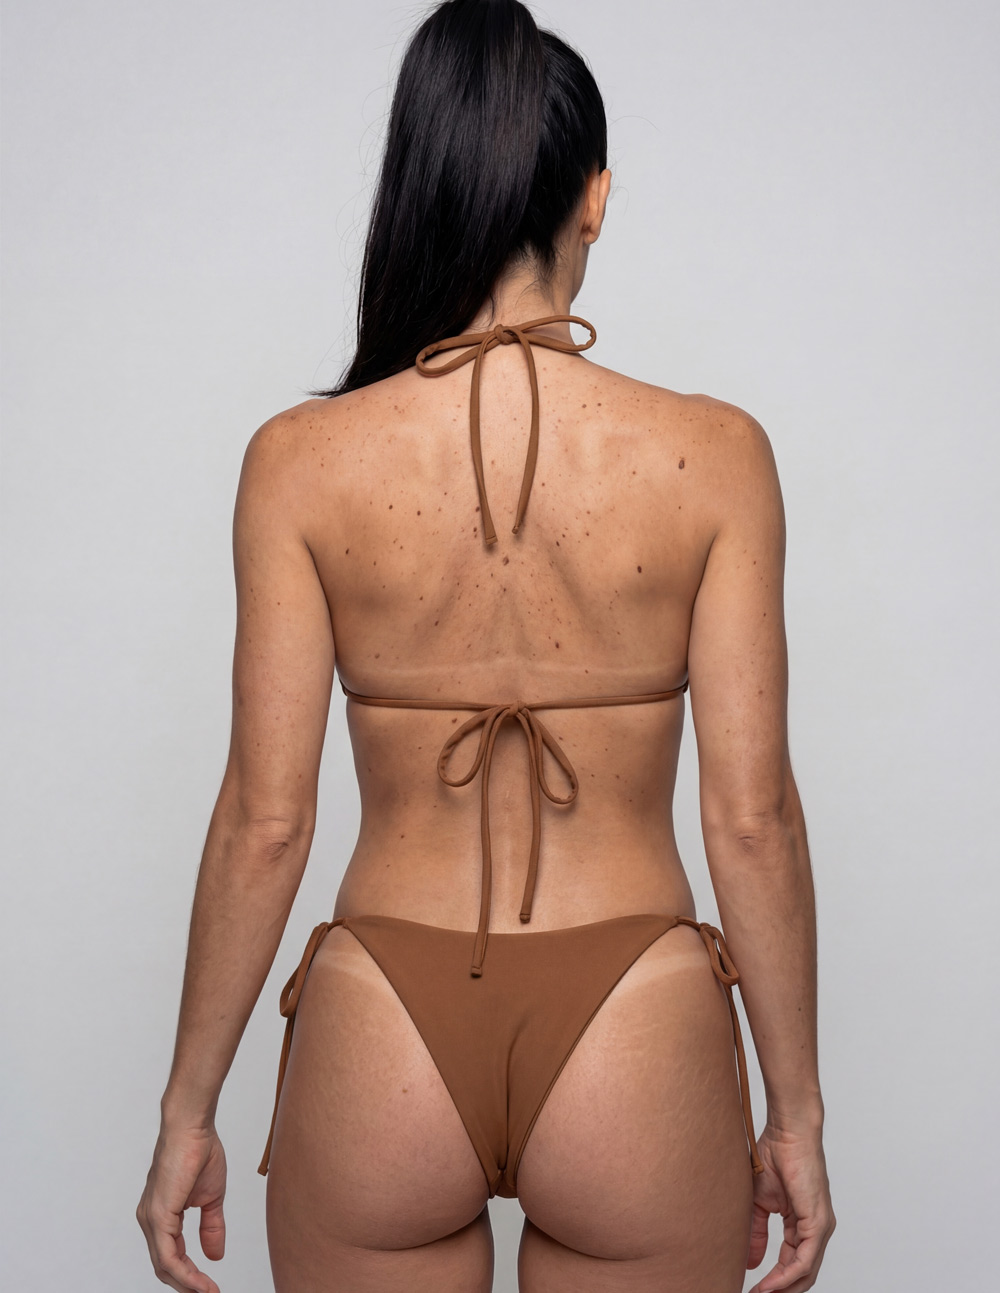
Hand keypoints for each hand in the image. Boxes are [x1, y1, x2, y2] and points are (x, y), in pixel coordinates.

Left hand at [136, 1119, 226, 1291]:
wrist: (193, 1127)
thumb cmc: (199, 1151)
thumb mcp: (211, 1197)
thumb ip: (211, 1226)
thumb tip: (215, 1255)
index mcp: (161, 1215)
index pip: (171, 1256)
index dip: (190, 1275)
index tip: (210, 1288)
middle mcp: (150, 1220)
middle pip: (165, 1267)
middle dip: (187, 1285)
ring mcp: (151, 1219)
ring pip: (164, 1266)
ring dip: (188, 1284)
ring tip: (208, 1292)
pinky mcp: (157, 1216)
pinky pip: (167, 1256)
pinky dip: (184, 1274)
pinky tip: (199, 1283)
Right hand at [745, 1123, 834, 1291]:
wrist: (787, 1133)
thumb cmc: (774, 1156)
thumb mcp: (759, 1202)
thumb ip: (757, 1232)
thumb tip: (750, 1263)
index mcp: (803, 1224)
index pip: (791, 1262)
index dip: (773, 1280)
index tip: (753, 1290)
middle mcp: (816, 1230)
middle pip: (801, 1274)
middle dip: (780, 1290)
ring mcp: (820, 1227)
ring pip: (805, 1272)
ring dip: (782, 1288)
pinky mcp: (819, 1223)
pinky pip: (805, 1259)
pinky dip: (788, 1276)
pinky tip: (771, 1284)